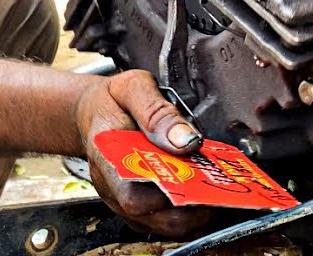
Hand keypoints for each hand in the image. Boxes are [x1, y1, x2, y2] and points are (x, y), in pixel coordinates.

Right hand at [74, 69, 212, 236]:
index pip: (134, 199)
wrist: (93, 110)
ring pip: (164, 226)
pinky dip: (187, 212)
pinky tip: (202, 191)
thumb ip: (158, 111)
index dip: (170, 199)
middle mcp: (113, 188)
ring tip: (216, 190)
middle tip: (220, 188)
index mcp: (109, 159)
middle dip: (193, 210)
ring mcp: (124, 200)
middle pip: (156, 219)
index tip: (199, 185)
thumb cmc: (111, 100)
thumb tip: (186, 141)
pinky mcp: (137, 204)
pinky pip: (164, 220)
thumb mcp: (133, 88)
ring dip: (194, 214)